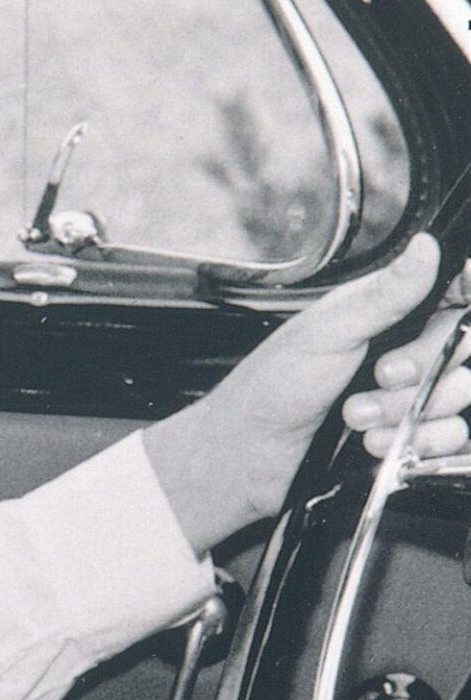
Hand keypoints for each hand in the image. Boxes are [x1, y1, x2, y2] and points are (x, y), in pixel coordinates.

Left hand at [144, 235, 459, 552]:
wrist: (249, 453)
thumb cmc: (273, 385)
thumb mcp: (328, 331)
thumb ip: (384, 295)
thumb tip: (426, 247)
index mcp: (387, 310)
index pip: (456, 296)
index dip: (464, 303)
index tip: (451, 318)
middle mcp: (405, 346)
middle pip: (461, 348)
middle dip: (424, 368)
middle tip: (380, 374)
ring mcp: (409, 392)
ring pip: (457, 394)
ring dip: (408, 409)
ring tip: (355, 413)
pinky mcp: (408, 433)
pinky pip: (448, 435)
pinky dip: (416, 441)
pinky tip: (371, 440)